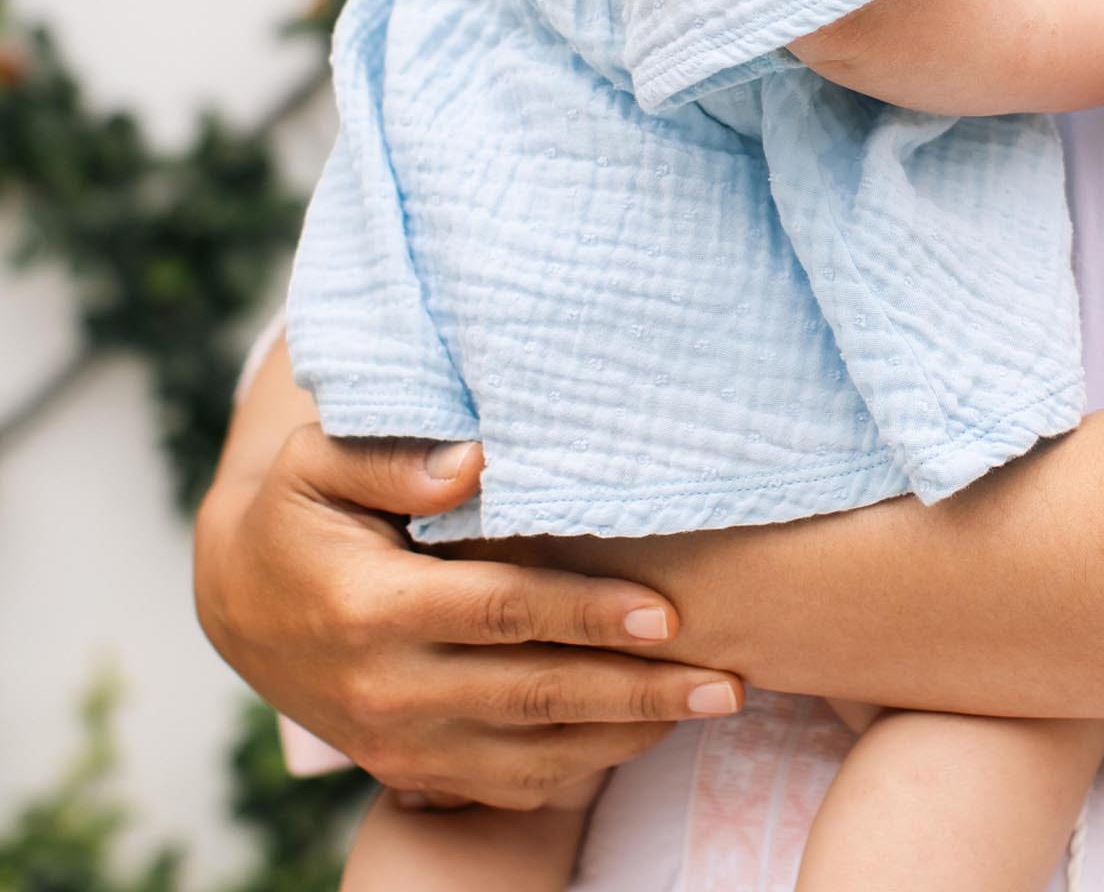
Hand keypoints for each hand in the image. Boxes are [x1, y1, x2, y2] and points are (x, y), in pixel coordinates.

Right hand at [193, 428, 743, 808]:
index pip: (505, 612)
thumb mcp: (318, 461)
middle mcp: (387, 690)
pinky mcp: (410, 770)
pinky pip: (510, 783)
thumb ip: (394, 458)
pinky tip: (646, 731)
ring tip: (711, 704)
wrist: (239, 600)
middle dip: (640, 691)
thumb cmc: (301, 509)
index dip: (589, 613)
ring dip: (629, 733)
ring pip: (535, 754)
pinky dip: (584, 765)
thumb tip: (476, 458)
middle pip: (537, 695)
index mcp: (371, 608)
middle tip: (727, 682)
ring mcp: (399, 743)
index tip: (668, 612)